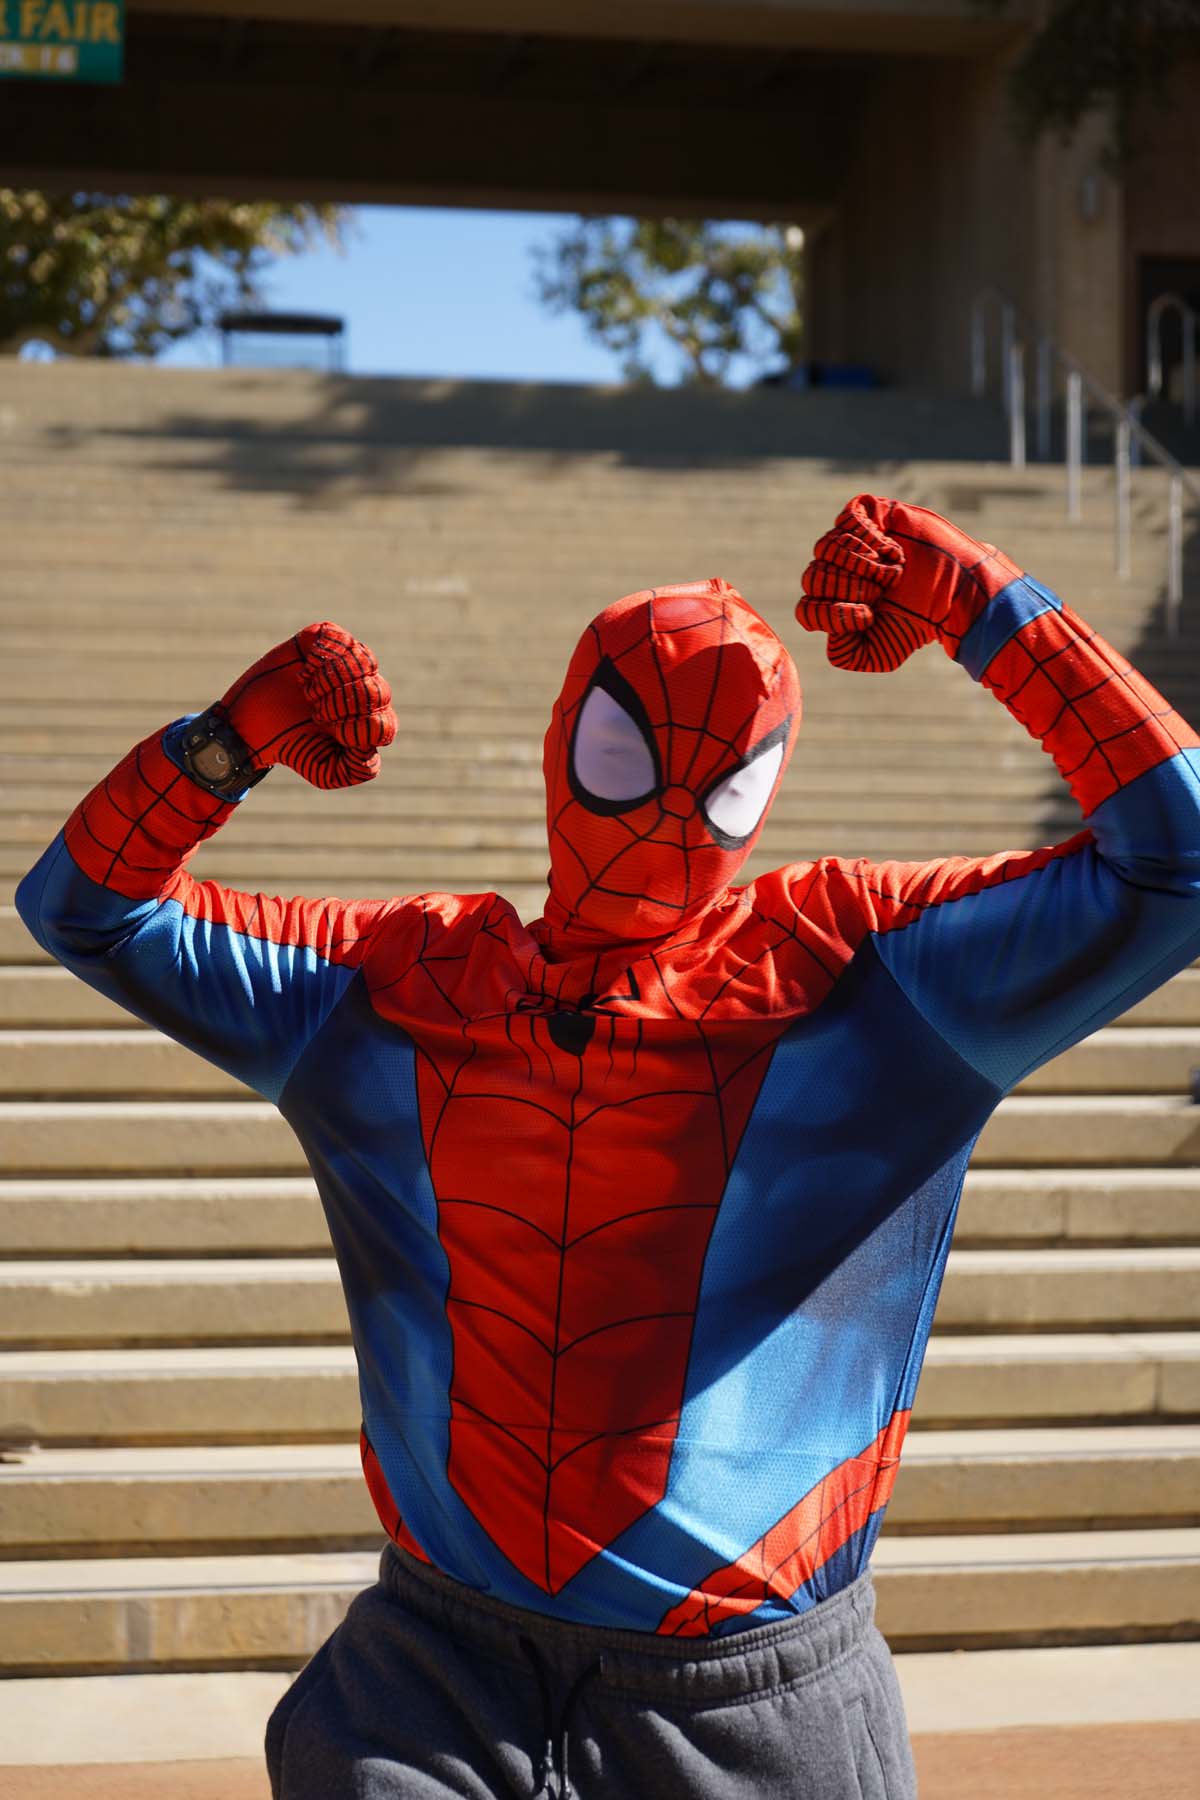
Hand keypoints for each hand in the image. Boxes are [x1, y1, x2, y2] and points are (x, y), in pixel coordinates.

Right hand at [219, 622, 396, 788]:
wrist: (252, 727)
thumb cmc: (294, 747)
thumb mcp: (326, 772)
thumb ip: (358, 769)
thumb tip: (373, 741)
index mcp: (371, 722)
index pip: (384, 722)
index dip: (358, 726)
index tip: (331, 730)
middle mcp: (364, 689)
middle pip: (377, 689)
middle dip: (342, 704)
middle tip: (317, 712)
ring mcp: (345, 662)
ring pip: (361, 659)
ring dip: (331, 679)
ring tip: (309, 693)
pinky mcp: (321, 641)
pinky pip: (336, 636)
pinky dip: (320, 655)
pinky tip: (305, 670)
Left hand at [795, 494, 1022, 671]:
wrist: (955, 593)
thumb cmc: (917, 621)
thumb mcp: (879, 654)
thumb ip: (844, 654)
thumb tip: (826, 627)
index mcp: (834, 603)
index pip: (806, 610)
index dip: (831, 615)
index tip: (868, 616)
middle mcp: (838, 571)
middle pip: (813, 577)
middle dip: (850, 589)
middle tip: (882, 593)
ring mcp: (852, 540)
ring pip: (826, 547)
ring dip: (862, 564)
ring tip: (892, 573)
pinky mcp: (872, 514)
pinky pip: (848, 517)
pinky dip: (867, 536)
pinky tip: (890, 551)